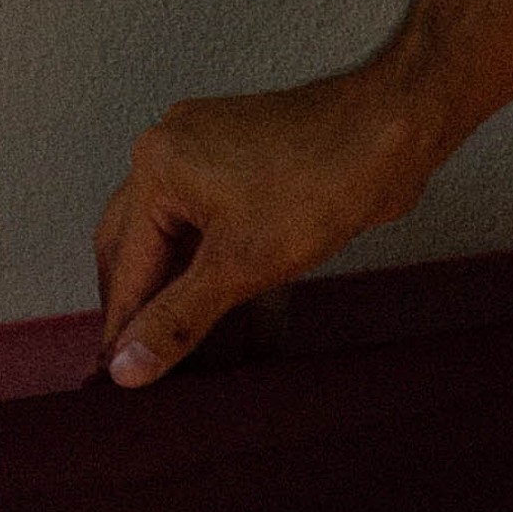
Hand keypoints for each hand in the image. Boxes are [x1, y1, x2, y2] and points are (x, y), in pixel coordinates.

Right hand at [93, 61, 447, 386]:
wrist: (395, 133)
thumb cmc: (324, 179)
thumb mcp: (241, 266)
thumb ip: (178, 319)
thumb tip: (128, 366)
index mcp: (157, 168)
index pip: (125, 267)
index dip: (122, 328)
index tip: (116, 379)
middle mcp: (173, 155)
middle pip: (138, 251)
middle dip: (142, 311)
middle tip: (139, 367)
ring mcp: (211, 159)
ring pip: (180, 245)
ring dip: (187, 300)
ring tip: (188, 359)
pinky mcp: (248, 172)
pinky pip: (220, 234)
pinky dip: (227, 281)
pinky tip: (248, 336)